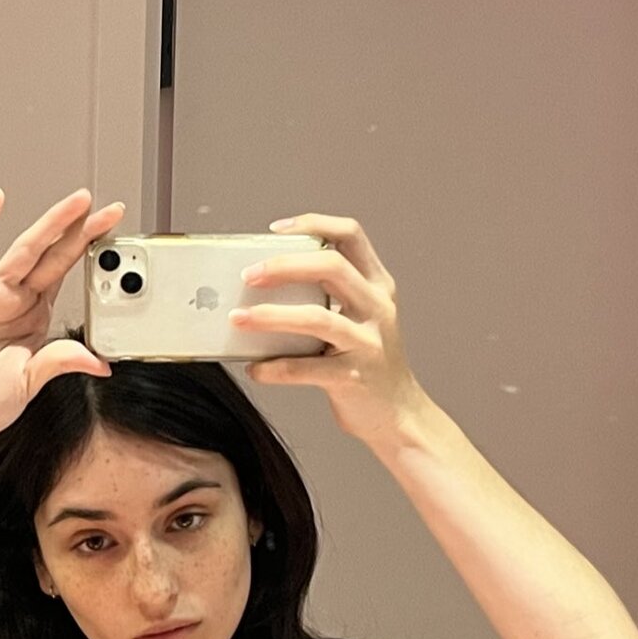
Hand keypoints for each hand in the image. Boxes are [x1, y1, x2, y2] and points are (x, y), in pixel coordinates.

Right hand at [0, 186, 121, 450]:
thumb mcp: (31, 383)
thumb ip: (60, 363)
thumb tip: (99, 362)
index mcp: (34, 318)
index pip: (67, 274)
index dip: (89, 250)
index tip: (114, 230)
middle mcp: (14, 301)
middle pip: (53, 255)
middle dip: (80, 229)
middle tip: (106, 206)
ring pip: (25, 250)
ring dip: (51, 224)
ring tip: (77, 202)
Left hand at [231, 213, 429, 444]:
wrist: (399, 415)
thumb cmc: (367, 363)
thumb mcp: (359, 319)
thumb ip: (326, 297)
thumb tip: (260, 286)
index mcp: (378, 286)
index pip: (350, 235)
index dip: (313, 223)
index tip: (275, 230)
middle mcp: (377, 308)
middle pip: (331, 266)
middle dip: (283, 266)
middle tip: (247, 276)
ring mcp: (368, 343)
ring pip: (317, 318)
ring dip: (270, 316)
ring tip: (238, 319)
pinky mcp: (354, 378)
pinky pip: (306, 368)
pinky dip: (274, 368)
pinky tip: (255, 369)